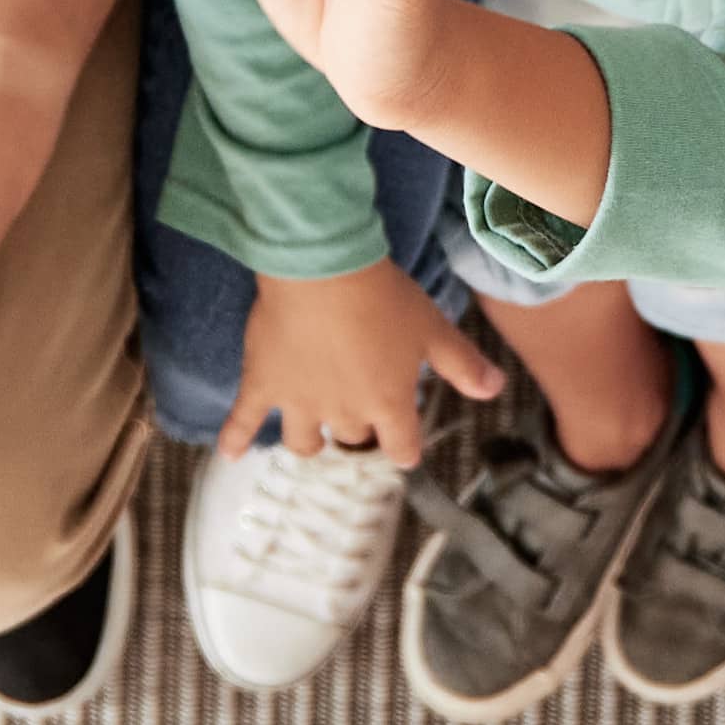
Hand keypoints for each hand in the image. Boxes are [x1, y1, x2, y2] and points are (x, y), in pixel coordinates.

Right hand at [222, 258, 501, 463]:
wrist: (323, 270)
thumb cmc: (384, 298)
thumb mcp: (433, 329)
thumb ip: (463, 364)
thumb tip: (496, 389)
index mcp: (389, 404)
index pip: (401, 448)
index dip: (404, 448)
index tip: (403, 446)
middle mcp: (345, 412)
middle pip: (354, 436)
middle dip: (359, 427)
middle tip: (358, 409)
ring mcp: (300, 402)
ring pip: (305, 440)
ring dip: (311, 441)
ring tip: (312, 438)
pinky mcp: (263, 385)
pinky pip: (244, 419)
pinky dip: (235, 439)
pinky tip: (229, 454)